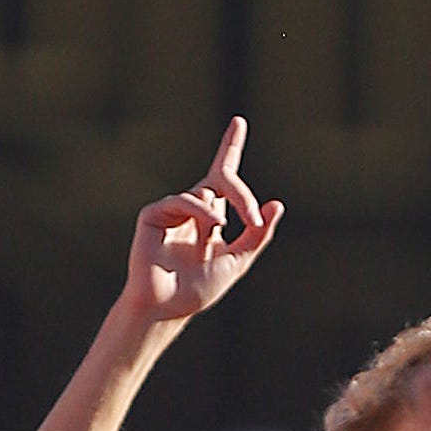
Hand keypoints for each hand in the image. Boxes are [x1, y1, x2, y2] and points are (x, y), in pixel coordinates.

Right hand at [124, 118, 282, 323]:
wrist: (167, 308)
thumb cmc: (198, 290)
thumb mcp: (237, 261)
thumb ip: (256, 235)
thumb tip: (276, 205)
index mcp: (210, 218)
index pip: (223, 178)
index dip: (230, 149)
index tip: (239, 123)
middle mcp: (192, 209)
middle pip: (221, 180)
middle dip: (241, 194)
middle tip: (252, 217)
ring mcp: (172, 210)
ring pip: (205, 193)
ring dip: (219, 214)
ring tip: (221, 234)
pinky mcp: (154, 214)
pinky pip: (183, 200)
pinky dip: (201, 212)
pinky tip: (212, 228)